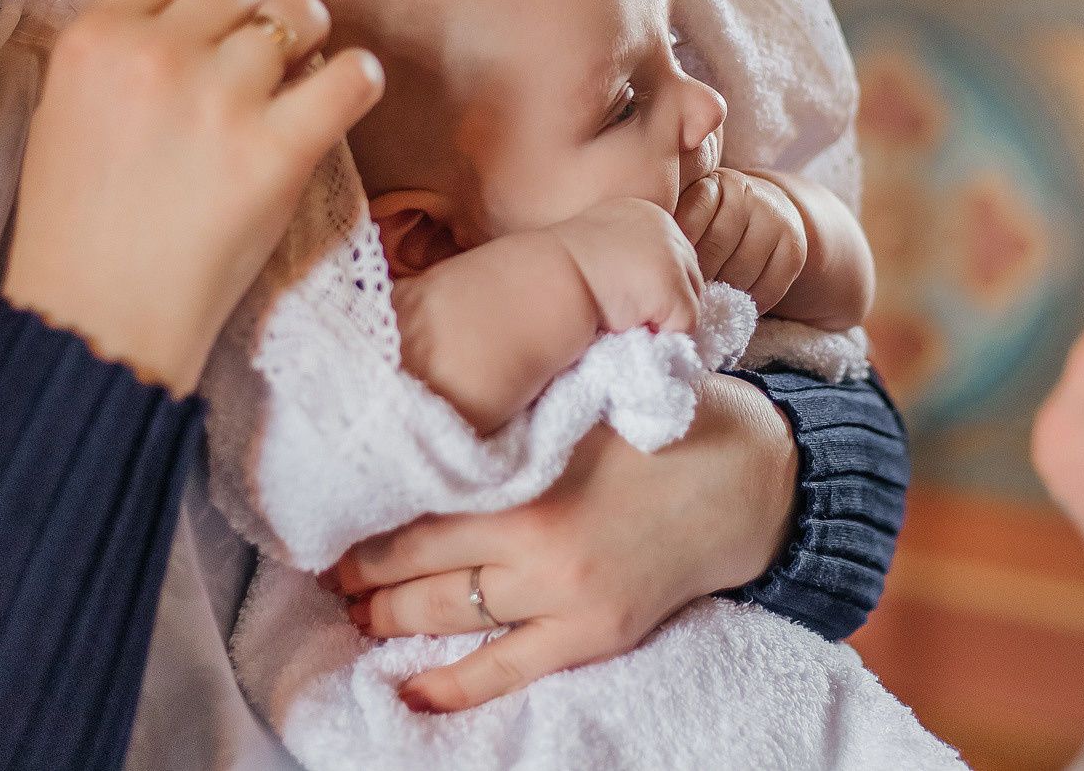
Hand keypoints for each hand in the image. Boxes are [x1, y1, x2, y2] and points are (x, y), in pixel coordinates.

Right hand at [2, 0, 382, 392]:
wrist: (101, 317)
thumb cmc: (81, 224)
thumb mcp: (66, 108)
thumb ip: (121, 46)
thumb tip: (193, 4)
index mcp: (95, 39)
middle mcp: (157, 55)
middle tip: (272, 41)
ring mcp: (221, 101)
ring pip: (301, 14)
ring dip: (312, 35)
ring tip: (303, 70)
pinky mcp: (279, 151)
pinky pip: (351, 76)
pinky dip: (357, 77)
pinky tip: (342, 93)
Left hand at [326, 373, 796, 710]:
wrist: (755, 479)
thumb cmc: (667, 418)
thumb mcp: (590, 392)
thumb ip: (519, 409)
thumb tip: (434, 409)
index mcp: (532, 471)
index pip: (416, 502)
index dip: (363, 513)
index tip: (329, 512)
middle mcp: (540, 538)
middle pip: (417, 565)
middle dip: (362, 572)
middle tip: (328, 569)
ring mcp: (568, 593)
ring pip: (447, 616)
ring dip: (388, 618)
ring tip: (356, 612)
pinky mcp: (596, 632)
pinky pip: (505, 669)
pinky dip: (450, 686)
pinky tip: (407, 690)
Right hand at [551, 197, 703, 335]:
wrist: (543, 285)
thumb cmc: (556, 273)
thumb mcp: (596, 246)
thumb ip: (627, 254)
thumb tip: (649, 285)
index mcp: (644, 213)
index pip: (673, 256)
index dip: (654, 285)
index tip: (624, 297)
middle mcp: (664, 226)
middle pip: (690, 276)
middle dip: (665, 302)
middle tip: (628, 315)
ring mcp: (671, 254)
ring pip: (691, 302)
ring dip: (662, 319)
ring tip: (626, 321)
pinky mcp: (672, 286)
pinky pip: (685, 324)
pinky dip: (662, 336)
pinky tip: (630, 329)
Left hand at [674, 168, 807, 314]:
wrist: (772, 208)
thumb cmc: (717, 217)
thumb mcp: (695, 207)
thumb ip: (674, 223)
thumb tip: (648, 256)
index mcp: (716, 185)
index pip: (690, 223)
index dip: (678, 255)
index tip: (669, 271)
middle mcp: (749, 197)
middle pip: (714, 251)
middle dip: (698, 278)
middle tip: (685, 294)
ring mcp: (775, 222)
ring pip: (740, 274)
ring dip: (722, 294)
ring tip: (708, 302)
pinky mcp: (794, 249)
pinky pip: (768, 289)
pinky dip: (749, 303)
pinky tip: (736, 303)